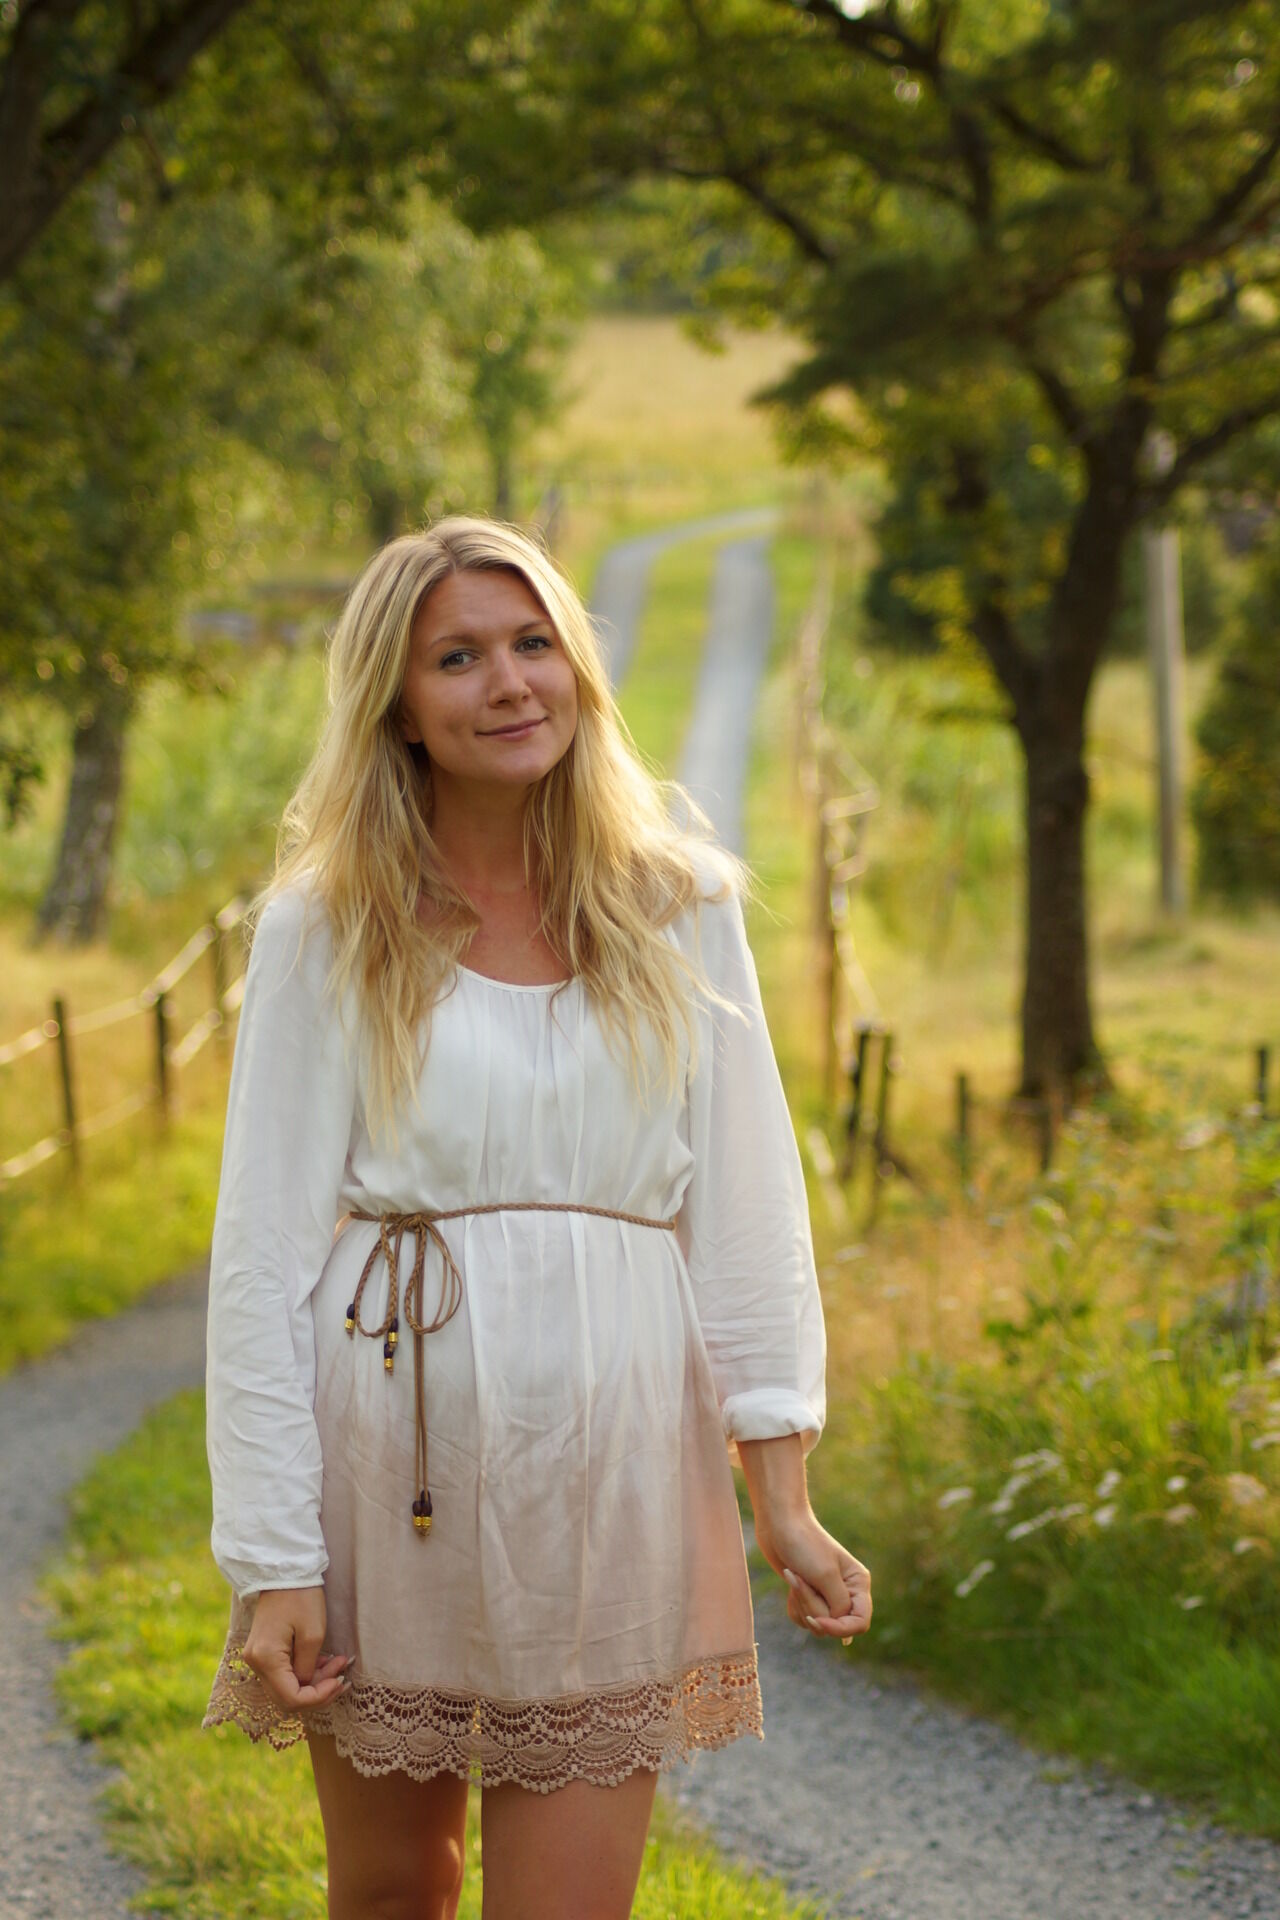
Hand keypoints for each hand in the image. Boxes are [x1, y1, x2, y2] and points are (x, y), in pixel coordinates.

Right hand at [242, 1586, 352, 1710]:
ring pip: (287, 1686)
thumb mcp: (313, 1634)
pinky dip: (305, 1672)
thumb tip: (307, 1686)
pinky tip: (324, 1661)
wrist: (285, 1571)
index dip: (317, 1697)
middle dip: (318, 1691)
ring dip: (314, 1682)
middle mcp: (255, 1663)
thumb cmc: (301, 1597)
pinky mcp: (263, 1652)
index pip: (291, 1698)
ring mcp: (257, 1658)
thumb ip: (309, 1668)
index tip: (339, 1682)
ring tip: (338, 1665)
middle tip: (342, 1677)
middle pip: (287, 1697)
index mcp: (266, 1658)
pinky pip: (284, 1673)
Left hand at [754, 1506, 871, 1646]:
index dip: (839, 1627)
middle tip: (801, 1581)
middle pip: (834, 1624)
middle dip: (812, 1606)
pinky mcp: (809, 1595)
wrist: (778, 1524)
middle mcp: (847, 1592)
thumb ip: (838, 1607)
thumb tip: (845, 1635)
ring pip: (817, 1623)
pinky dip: (794, 1605)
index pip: (860, 1623)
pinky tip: (791, 1582)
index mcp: (858, 1583)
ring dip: (802, 1604)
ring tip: (796, 1577)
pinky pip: (803, 1618)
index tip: (817, 1620)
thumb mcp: (825, 1576)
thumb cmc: (804, 1545)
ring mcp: (827, 1594)